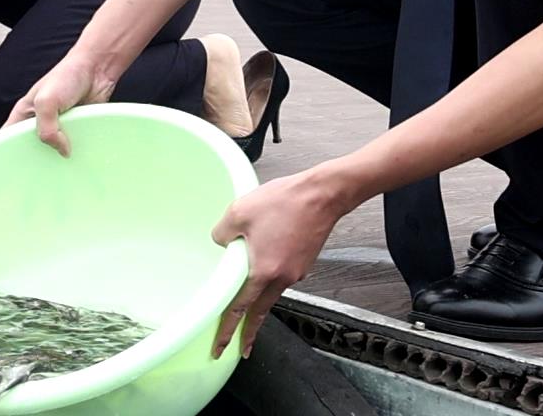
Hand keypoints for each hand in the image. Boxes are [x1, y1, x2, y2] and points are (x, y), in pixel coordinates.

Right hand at [5, 55, 118, 156]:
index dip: (8, 152)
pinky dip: (78, 150)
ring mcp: (59, 127)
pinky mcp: (76, 130)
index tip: (14, 167)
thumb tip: (60, 150)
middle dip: (39, 157)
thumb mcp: (46, 102)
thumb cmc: (68, 75)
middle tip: (44, 166)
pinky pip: (74, 147)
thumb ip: (47, 130)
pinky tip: (80, 152)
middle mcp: (39, 122)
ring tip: (65, 158)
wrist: (97, 70)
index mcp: (23, 114)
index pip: (8, 138)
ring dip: (61, 153)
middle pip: (33, 149)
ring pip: (55, 150)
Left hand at [208, 169, 349, 358]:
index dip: (228, 329)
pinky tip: (264, 264)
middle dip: (249, 331)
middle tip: (240, 347)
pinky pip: (281, 276)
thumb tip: (221, 243)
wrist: (322, 194)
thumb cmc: (285, 201)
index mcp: (264, 271)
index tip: (221, 347)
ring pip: (271, 293)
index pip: (240, 308)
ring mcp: (296, 271)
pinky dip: (270, 278)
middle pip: (260, 311)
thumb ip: (222, 233)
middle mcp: (282, 278)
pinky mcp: (303, 262)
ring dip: (258, 301)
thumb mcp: (239, 212)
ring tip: (246, 305)